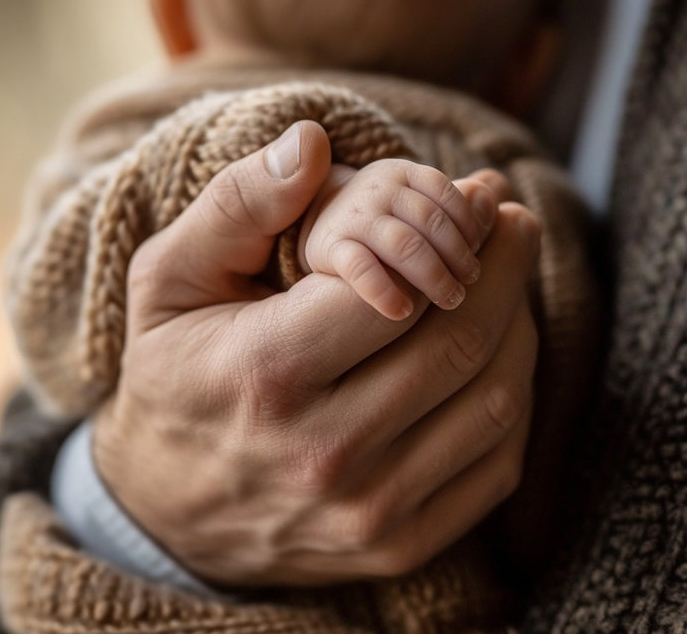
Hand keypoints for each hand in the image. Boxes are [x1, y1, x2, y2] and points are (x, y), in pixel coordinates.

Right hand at [94, 121, 540, 585]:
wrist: (166, 508)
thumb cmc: (173, 375)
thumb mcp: (170, 279)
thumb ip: (237, 204)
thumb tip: (310, 141)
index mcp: (266, 373)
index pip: (397, 287)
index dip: (455, 229)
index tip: (479, 192)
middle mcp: (325, 451)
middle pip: (459, 342)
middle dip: (506, 266)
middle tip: (514, 222)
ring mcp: (370, 510)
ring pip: (494, 400)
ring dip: (520, 324)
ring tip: (510, 280)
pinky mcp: (400, 545)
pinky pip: (497, 461)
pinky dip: (514, 393)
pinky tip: (498, 353)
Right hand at [299, 160, 497, 319]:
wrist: (313, 228)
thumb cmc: (380, 223)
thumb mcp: (417, 206)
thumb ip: (454, 207)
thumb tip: (495, 197)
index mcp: (403, 174)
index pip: (447, 194)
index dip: (470, 227)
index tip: (477, 256)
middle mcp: (378, 188)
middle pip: (431, 220)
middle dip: (458, 255)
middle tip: (471, 284)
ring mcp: (353, 217)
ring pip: (404, 244)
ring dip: (434, 275)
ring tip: (451, 300)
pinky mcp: (329, 248)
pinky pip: (361, 268)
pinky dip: (384, 291)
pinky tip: (401, 313)